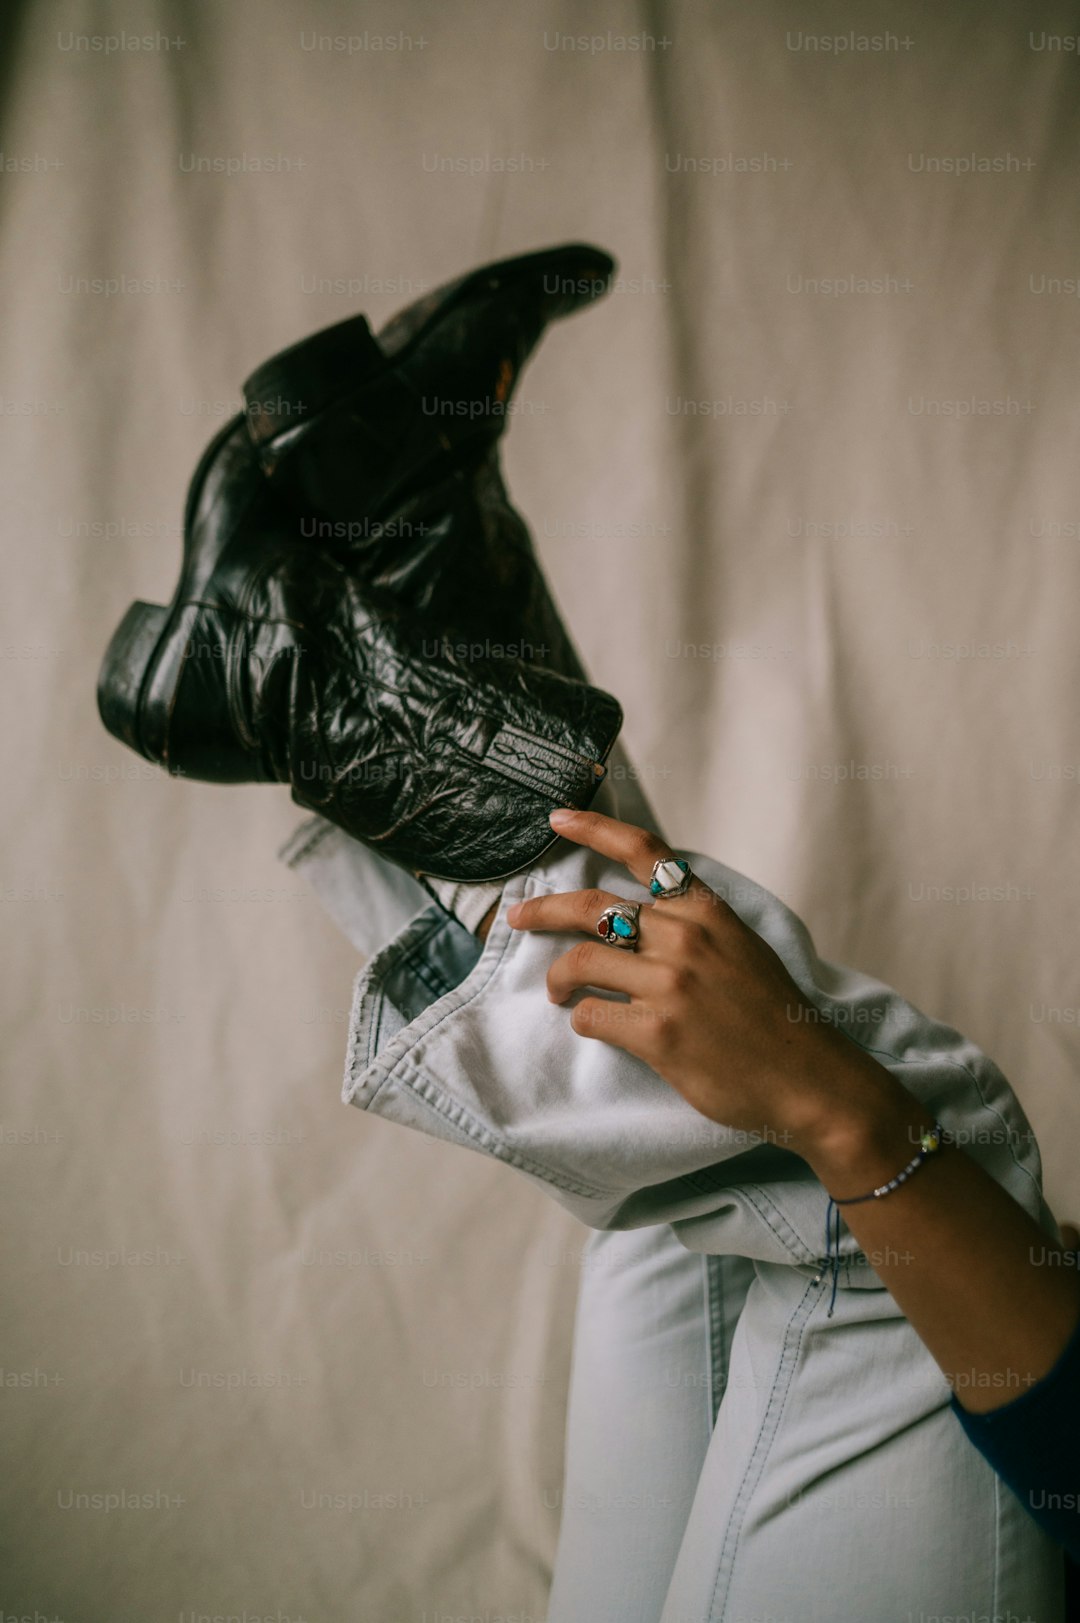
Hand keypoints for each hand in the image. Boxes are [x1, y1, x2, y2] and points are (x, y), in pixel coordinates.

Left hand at [506, 807, 901, 1161]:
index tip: (557, 819)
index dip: (593, 828)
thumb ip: (695, 925)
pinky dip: (584, 1020)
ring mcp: (669, 984)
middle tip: (517, 917)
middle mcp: (685, 938)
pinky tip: (596, 1025)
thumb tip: (640, 917)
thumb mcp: (742, 947)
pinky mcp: (657, 1032)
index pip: (643, 851)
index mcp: (706, 911)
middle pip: (591, 907)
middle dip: (542, 909)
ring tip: (559, 991)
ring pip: (580, 963)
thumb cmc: (774, 1017)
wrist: (809, 1078)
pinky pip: (591, 1016)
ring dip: (559, 979)